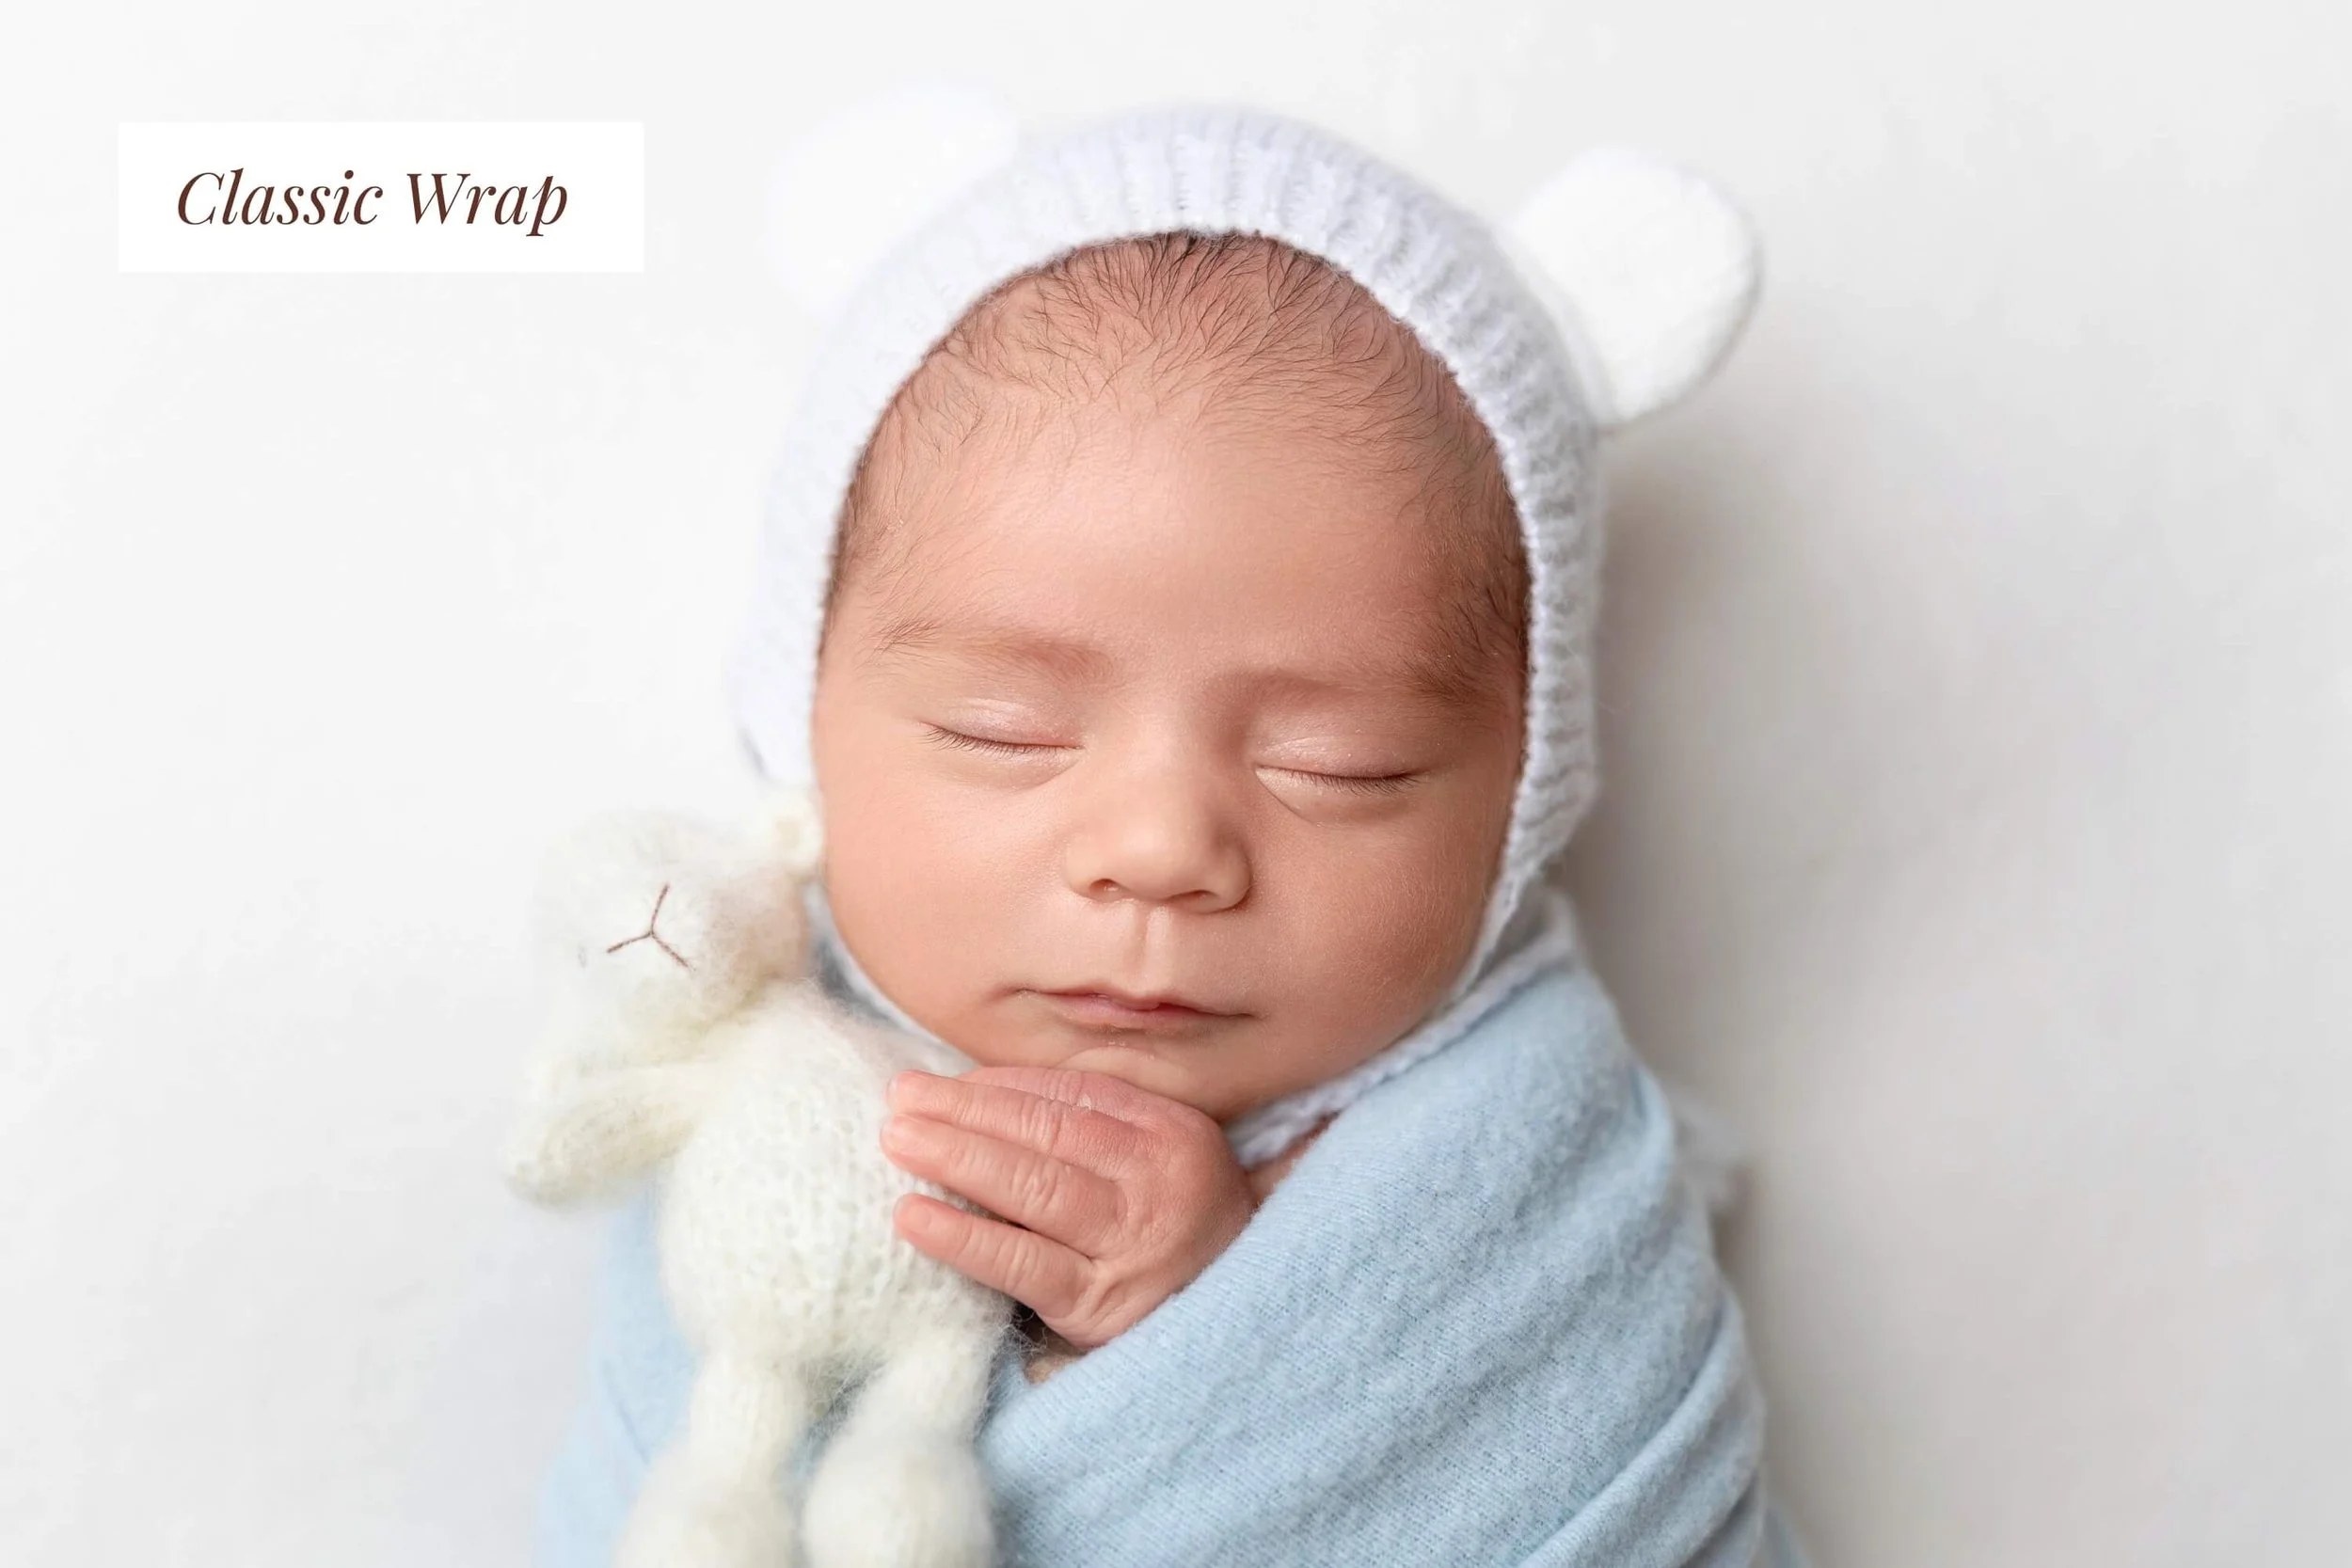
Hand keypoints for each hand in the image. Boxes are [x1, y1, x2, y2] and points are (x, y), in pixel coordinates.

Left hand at [879, 1064, 1258, 1350]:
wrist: (1242, 1329)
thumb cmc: (1179, 1235)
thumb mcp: (1161, 1165)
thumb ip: (1096, 1127)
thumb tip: (984, 1095)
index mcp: (1171, 1133)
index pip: (1074, 1097)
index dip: (1001, 1086)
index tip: (944, 1084)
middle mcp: (1157, 1183)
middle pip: (1048, 1134)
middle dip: (966, 1111)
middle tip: (901, 1096)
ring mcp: (1131, 1245)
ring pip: (1033, 1188)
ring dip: (956, 1158)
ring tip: (897, 1141)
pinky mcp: (1100, 1307)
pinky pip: (1021, 1264)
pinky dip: (963, 1236)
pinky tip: (913, 1218)